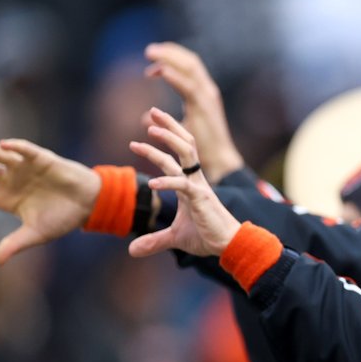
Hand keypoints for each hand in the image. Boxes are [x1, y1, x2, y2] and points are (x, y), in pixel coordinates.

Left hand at [0, 139, 100, 263]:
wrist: (90, 204)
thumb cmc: (64, 218)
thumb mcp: (37, 233)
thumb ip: (16, 244)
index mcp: (9, 199)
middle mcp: (13, 181)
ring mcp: (25, 168)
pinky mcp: (42, 158)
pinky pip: (25, 150)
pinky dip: (15, 146)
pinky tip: (3, 145)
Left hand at [126, 108, 242, 258]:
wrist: (228, 245)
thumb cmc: (207, 237)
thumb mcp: (175, 238)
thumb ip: (154, 240)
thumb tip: (132, 250)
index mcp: (190, 183)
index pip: (177, 154)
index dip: (163, 139)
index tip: (147, 127)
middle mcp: (195, 180)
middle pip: (183, 144)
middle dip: (168, 126)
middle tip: (152, 111)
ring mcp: (198, 187)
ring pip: (184, 155)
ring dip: (166, 141)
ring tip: (150, 130)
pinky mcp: (200, 199)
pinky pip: (182, 186)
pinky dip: (167, 182)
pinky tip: (152, 184)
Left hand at [145, 42, 245, 181]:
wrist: (219, 159)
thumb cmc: (203, 147)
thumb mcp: (180, 130)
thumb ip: (165, 121)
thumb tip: (147, 118)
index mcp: (205, 93)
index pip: (190, 66)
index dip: (173, 57)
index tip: (154, 56)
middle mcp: (208, 91)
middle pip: (191, 62)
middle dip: (170, 52)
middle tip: (150, 50)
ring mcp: (207, 98)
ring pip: (190, 69)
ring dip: (170, 59)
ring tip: (151, 55)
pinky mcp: (204, 108)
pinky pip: (188, 87)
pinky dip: (174, 76)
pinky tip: (161, 71)